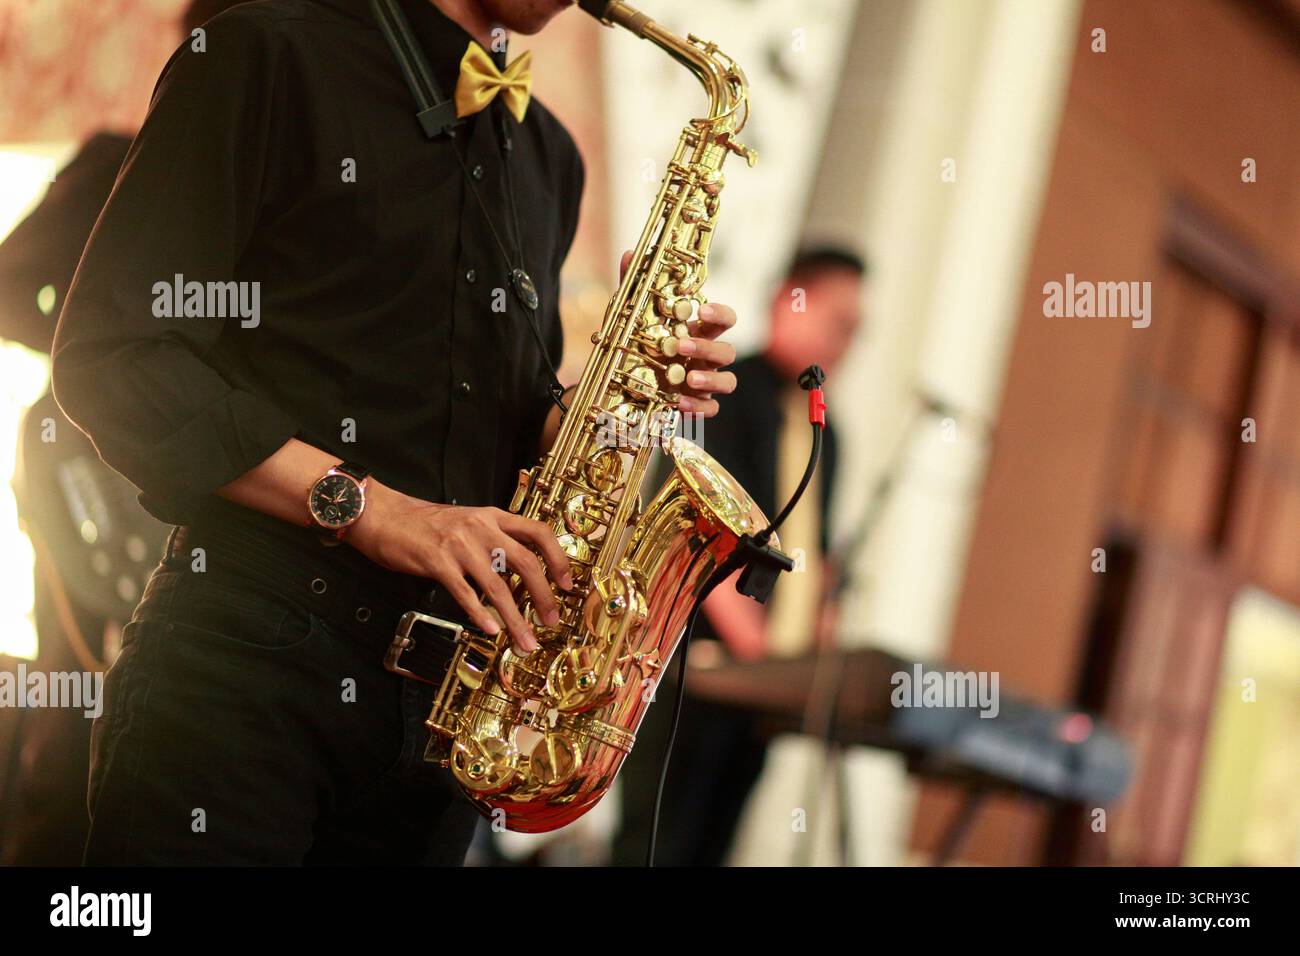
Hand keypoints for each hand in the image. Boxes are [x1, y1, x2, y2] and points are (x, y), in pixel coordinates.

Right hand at [349, 482, 571, 653]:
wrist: (384, 515)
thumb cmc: (426, 523)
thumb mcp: (469, 520)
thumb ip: (494, 538)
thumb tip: (522, 568)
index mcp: (493, 516)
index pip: (539, 532)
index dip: (558, 558)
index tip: (567, 583)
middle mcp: (481, 528)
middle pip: (525, 562)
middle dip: (544, 595)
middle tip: (552, 620)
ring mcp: (460, 545)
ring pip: (498, 586)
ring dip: (515, 618)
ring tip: (525, 639)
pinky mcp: (437, 562)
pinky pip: (464, 593)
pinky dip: (479, 614)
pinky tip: (490, 630)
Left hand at [619, 250, 737, 417]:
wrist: (623, 381)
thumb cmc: (639, 344)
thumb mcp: (632, 317)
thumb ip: (635, 288)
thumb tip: (631, 254)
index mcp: (699, 332)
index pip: (724, 320)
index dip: (720, 314)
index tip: (703, 310)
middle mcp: (706, 357)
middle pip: (727, 351)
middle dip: (707, 349)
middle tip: (681, 346)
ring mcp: (704, 381)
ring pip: (728, 381)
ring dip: (711, 380)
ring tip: (688, 380)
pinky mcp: (697, 404)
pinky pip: (710, 408)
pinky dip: (698, 407)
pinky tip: (679, 402)